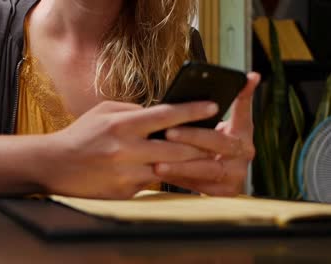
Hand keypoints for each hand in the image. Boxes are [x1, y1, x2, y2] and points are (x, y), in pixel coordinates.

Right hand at [39, 100, 219, 198]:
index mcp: (122, 124)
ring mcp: (127, 173)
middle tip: (216, 139)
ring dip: (186, 163)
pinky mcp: (125, 192)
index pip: (167, 115)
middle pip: (178, 148)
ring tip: (199, 156)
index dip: (194, 110)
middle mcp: (127, 149)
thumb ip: (134, 111)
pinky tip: (163, 169)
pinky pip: (152, 183)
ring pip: (169, 169)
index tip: (214, 107)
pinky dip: (160, 175)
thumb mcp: (104, 112)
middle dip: (201, 144)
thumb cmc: (81, 134)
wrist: (56, 165)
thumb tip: (162, 114)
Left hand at [153, 72, 260, 195]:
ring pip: (207, 169)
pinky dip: (179, 180)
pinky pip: (200, 185)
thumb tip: (186, 95)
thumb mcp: (207, 126)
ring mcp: (237, 173)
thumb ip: (202, 113)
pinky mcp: (226, 191)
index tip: (247, 78)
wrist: (211, 177)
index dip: (245, 94)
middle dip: (192, 137)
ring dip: (181, 166)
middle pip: (218, 141)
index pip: (244, 109)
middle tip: (169, 133)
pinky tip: (161, 175)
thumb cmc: (202, 144)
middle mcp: (244, 151)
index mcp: (242, 131)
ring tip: (158, 164)